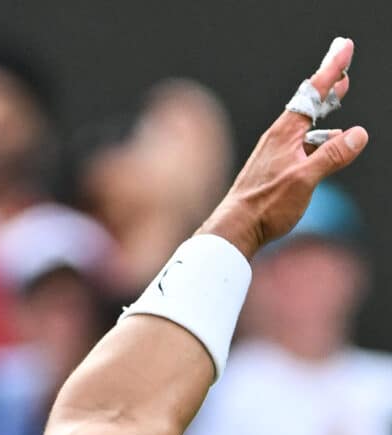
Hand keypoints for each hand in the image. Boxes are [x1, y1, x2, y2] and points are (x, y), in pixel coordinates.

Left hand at [201, 38, 367, 257]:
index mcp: (284, 134)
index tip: (344, 48)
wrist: (235, 228)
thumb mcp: (305, 178)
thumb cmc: (265, 204)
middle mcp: (277, 139)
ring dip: (324, 112)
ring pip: (306, 126)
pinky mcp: (274, 169)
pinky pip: (301, 144)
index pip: (312, 93)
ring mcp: (275, 154)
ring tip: (337, 98)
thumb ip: (332, 155)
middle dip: (328, 87)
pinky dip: (317, 137)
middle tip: (343, 69)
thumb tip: (357, 134)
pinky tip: (325, 144)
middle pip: (308, 105)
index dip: (331, 70)